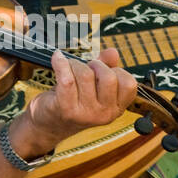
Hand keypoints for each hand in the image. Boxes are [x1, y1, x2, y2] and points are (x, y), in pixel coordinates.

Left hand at [20, 48, 138, 152]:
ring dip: (75, 65)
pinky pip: (66, 79)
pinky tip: (57, 58)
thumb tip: (113, 52)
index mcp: (116, 109)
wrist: (48, 124)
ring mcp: (86, 114)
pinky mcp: (66, 109)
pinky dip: (60, 63)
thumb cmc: (73, 100)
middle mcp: (105, 114)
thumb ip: (106, 67)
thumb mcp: (94, 85)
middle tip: (86, 68)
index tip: (102, 72)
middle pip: (109, 77)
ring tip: (69, 70)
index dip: (116, 71)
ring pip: (85, 74)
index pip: (129, 84)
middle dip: (96, 65)